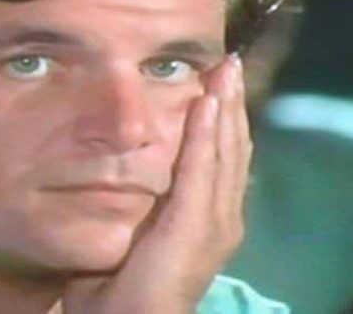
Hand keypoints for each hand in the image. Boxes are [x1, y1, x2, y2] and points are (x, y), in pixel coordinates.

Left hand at [59, 54, 252, 313]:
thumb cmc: (120, 291)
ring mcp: (213, 226)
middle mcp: (221, 220)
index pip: (221, 161)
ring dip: (224, 108)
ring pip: (224, 154)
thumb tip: (126, 169)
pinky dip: (206, 134)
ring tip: (223, 70)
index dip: (223, 120)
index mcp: (208, 221)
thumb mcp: (136, 236)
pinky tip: (207, 103)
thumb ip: (143, 203)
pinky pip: (201, 172)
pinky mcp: (195, 230)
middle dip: (230, 103)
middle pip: (231, 150)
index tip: (218, 80)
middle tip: (228, 61)